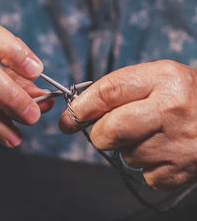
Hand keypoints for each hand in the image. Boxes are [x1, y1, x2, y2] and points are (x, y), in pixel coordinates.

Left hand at [59, 60, 196, 189]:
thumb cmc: (184, 95)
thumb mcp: (156, 79)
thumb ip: (118, 91)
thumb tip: (78, 113)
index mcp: (163, 78)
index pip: (108, 92)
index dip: (82, 107)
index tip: (69, 118)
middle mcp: (172, 109)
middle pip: (111, 130)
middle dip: (99, 134)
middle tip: (104, 132)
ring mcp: (180, 143)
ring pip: (126, 155)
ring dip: (128, 148)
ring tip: (151, 135)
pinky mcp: (182, 170)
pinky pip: (144, 173)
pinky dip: (146, 165)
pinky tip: (163, 150)